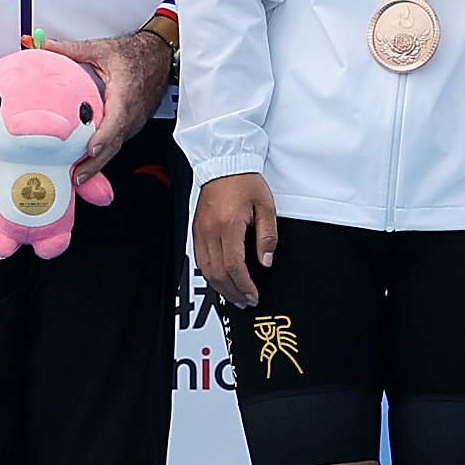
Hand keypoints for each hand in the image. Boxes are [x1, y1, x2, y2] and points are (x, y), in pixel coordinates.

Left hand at [41, 24, 173, 171]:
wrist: (159, 57)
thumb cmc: (136, 55)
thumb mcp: (102, 49)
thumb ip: (72, 49)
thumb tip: (46, 46)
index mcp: (124, 94)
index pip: (115, 121)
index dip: (103, 138)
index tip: (91, 150)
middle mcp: (131, 113)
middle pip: (114, 144)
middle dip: (96, 164)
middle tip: (76, 176)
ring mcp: (133, 122)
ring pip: (116, 147)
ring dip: (98, 163)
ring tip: (77, 176)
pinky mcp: (131, 125)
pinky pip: (117, 143)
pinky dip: (104, 154)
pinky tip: (88, 162)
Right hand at [193, 173, 278, 308]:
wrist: (225, 163)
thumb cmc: (244, 180)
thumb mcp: (266, 207)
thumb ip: (267, 237)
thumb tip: (266, 260)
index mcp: (228, 225)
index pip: (234, 266)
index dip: (244, 285)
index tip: (253, 294)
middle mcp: (210, 231)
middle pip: (217, 273)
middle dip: (232, 292)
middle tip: (245, 300)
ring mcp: (200, 231)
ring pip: (206, 270)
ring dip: (220, 287)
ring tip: (234, 295)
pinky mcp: (197, 230)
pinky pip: (200, 259)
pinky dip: (211, 274)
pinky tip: (220, 279)